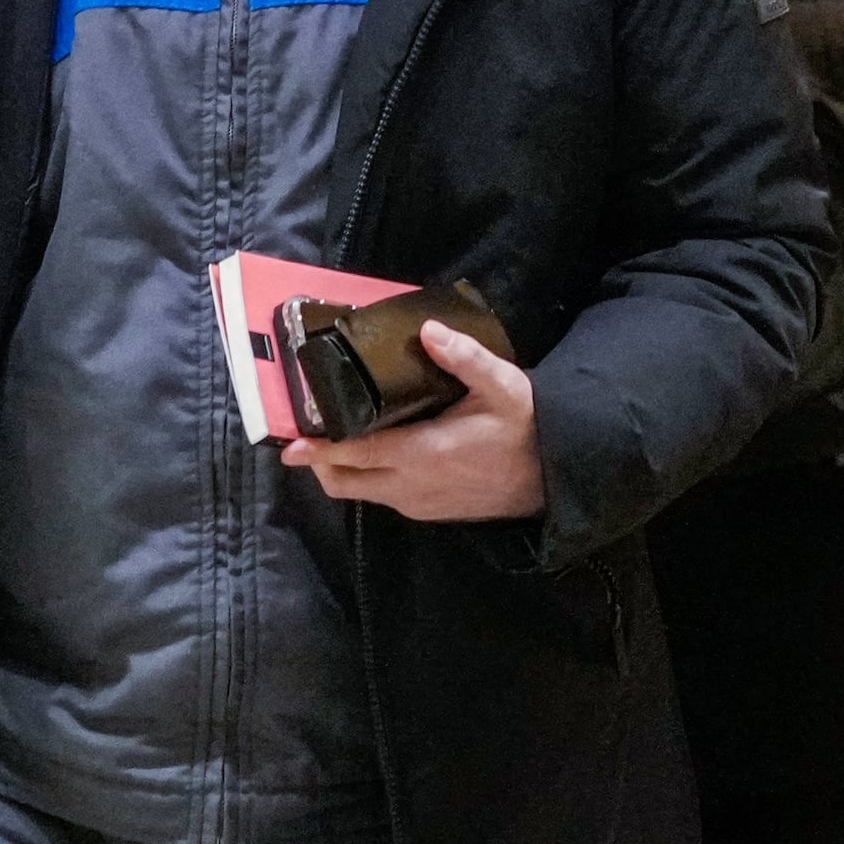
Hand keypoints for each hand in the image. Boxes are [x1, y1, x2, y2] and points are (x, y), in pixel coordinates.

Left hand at [288, 322, 543, 522]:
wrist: (553, 475)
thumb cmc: (524, 427)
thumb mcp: (503, 385)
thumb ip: (465, 358)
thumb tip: (428, 330)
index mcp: (423, 454)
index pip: (356, 454)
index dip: (319, 449)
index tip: (290, 443)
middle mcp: (412, 486)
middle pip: (344, 482)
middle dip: (318, 463)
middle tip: (305, 436)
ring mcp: (417, 503)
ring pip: (360, 493)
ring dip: (340, 472)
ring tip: (332, 440)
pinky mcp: (427, 512)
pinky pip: (382, 498)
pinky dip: (365, 480)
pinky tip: (371, 454)